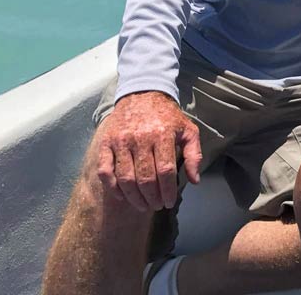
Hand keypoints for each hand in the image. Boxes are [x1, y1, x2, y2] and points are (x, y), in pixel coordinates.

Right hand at [95, 91, 201, 211]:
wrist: (142, 94)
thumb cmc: (167, 116)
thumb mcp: (188, 129)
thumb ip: (193, 154)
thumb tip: (195, 180)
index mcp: (163, 134)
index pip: (165, 171)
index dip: (168, 191)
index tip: (169, 202)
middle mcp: (140, 138)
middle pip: (145, 178)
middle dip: (152, 198)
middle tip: (156, 205)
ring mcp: (121, 141)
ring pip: (125, 178)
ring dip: (134, 197)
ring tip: (143, 205)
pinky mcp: (106, 143)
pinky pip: (105, 171)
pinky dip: (112, 188)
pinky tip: (123, 196)